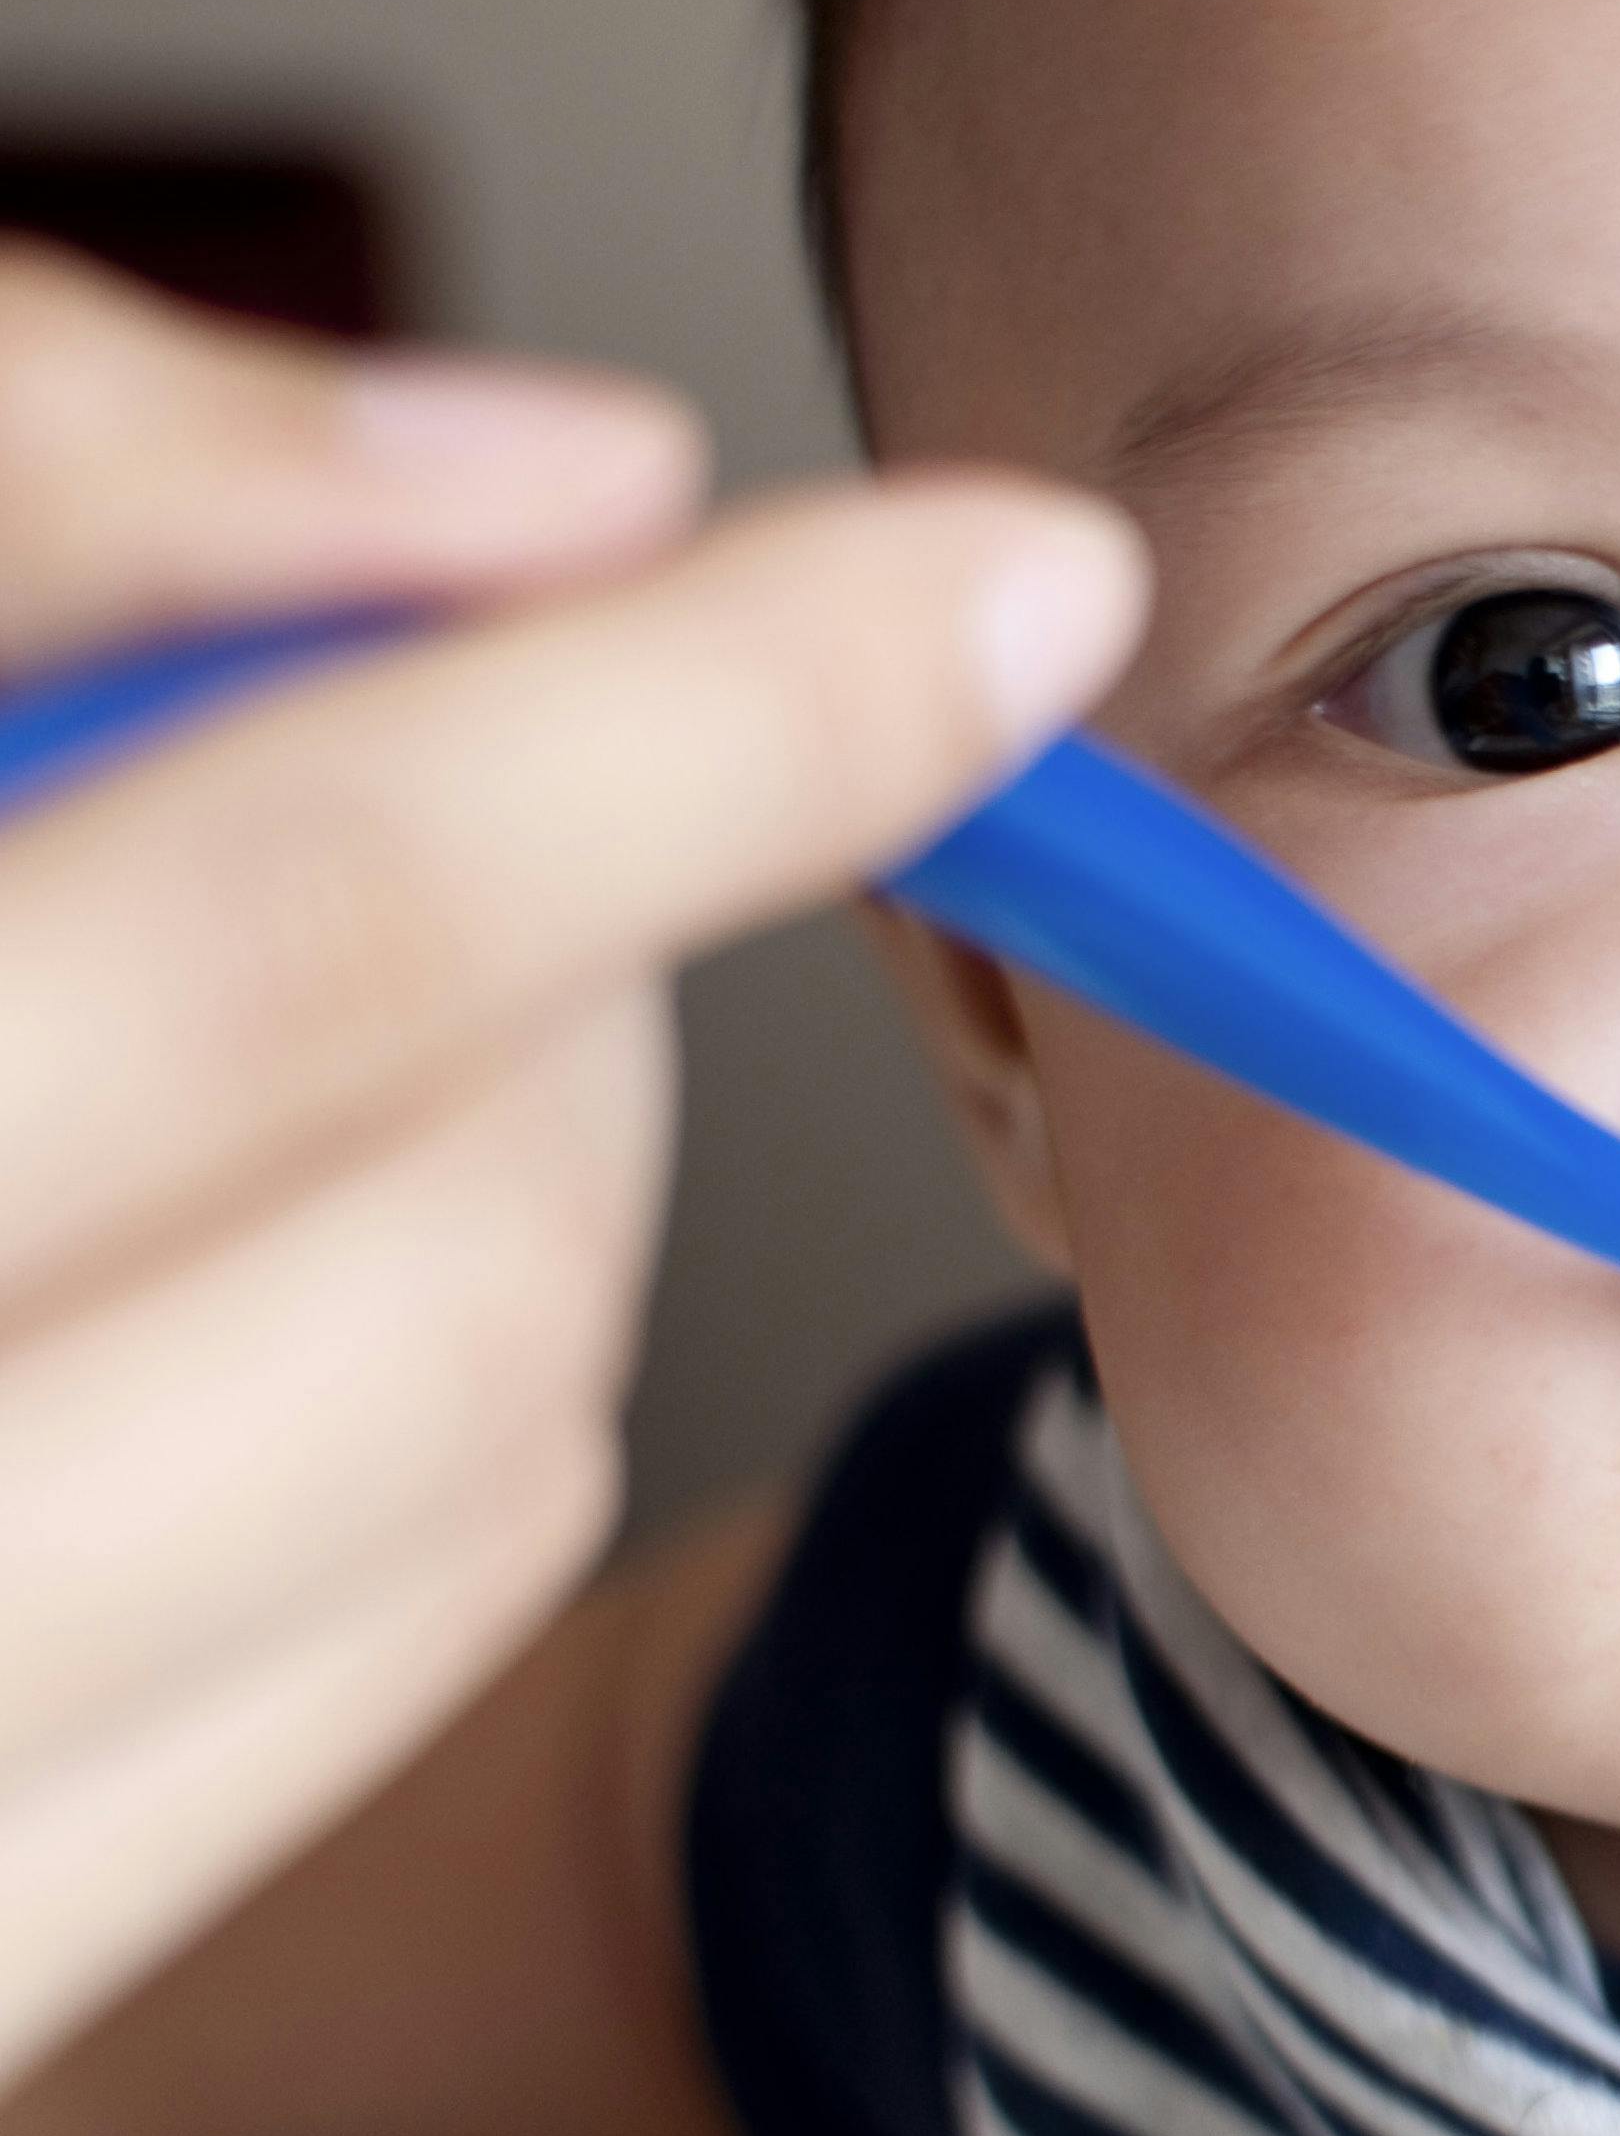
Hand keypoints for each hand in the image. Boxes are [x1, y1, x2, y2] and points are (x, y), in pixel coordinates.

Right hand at [0, 244, 1146, 2085]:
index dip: (709, 727)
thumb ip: (36, 494)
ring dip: (533, 1165)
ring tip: (331, 986)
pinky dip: (453, 1400)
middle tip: (551, 767)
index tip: (1006, 588)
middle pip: (448, 1253)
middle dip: (608, 953)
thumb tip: (566, 488)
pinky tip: (254, 1241)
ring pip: (482, 1456)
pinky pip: (399, 1647)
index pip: (302, 937)